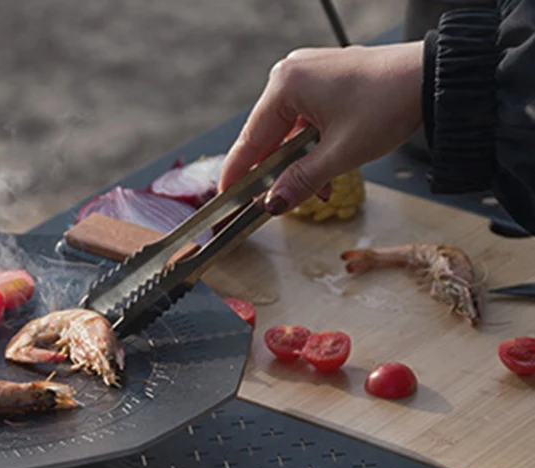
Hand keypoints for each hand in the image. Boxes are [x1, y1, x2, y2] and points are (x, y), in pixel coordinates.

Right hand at [219, 42, 424, 213]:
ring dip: (296, 165)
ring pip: (287, 132)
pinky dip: (310, 148)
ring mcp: (308, 74)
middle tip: (275, 204)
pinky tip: (323, 170)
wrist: (432, 79)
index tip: (225, 201)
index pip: (249, 140)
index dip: (237, 176)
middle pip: (266, 137)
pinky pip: (304, 121)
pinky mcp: (325, 80)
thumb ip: (298, 181)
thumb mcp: (339, 155)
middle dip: (274, 173)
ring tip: (314, 191)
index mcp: (285, 85)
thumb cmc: (387, 105)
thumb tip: (271, 204)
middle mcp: (291, 73)